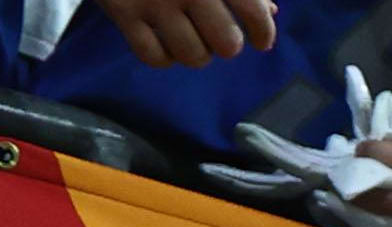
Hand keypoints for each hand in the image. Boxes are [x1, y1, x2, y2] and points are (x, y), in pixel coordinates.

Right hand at [98, 0, 272, 64]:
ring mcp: (153, 1)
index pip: (255, 12)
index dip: (263, 32)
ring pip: (193, 56)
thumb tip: (270, 11)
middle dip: (228, 44)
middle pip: (227, 44)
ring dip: (197, 53)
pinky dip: (164, 57)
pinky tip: (166, 44)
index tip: (261, 42)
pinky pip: (153, 57)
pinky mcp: (121, 11)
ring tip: (192, 38)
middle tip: (219, 35)